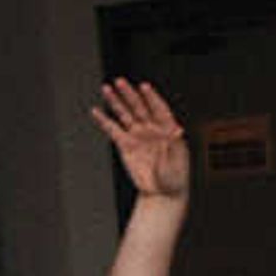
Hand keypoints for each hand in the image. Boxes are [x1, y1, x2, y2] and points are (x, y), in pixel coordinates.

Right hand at [90, 78, 190, 200]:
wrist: (161, 192)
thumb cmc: (174, 178)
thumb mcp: (178, 161)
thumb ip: (176, 145)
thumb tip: (178, 130)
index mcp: (167, 128)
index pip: (159, 108)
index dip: (151, 97)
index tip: (144, 87)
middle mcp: (152, 128)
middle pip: (139, 107)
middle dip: (129, 94)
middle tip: (120, 82)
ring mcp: (138, 135)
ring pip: (125, 114)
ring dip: (116, 101)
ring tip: (107, 89)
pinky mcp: (125, 145)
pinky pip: (113, 130)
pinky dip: (104, 121)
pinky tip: (97, 111)